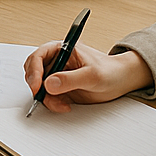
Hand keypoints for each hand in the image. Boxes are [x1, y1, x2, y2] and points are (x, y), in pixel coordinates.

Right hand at [24, 42, 152, 112]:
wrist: (121, 81)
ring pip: (40, 86)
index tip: (36, 86)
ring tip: (61, 104)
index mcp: (61, 49)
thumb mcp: (92, 75)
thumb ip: (70, 79)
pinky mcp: (61, 88)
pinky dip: (52, 103)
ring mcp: (58, 75)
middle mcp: (57, 61)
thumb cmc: (110, 71)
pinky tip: (65, 105)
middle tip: (41, 97)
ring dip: (46, 97)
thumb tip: (49, 84)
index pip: (39, 56)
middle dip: (36, 85)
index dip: (34, 70)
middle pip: (34, 70)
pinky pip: (48, 96)